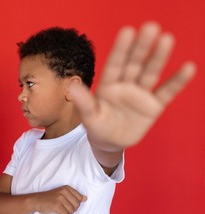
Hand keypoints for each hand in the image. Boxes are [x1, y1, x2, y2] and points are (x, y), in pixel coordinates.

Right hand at [34, 185, 86, 213]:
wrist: (36, 200)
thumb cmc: (50, 198)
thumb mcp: (62, 194)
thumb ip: (74, 196)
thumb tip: (85, 198)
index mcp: (67, 188)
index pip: (79, 198)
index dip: (75, 204)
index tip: (67, 205)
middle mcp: (64, 191)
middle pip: (77, 205)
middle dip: (71, 210)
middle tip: (64, 209)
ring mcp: (60, 198)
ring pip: (71, 211)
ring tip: (60, 212)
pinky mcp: (56, 205)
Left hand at [69, 21, 195, 149]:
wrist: (109, 142)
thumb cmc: (97, 126)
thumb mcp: (89, 117)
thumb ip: (84, 102)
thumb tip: (71, 85)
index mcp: (107, 85)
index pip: (114, 64)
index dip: (121, 49)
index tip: (127, 31)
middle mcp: (125, 85)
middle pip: (134, 64)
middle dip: (141, 47)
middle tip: (150, 27)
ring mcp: (140, 94)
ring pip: (150, 73)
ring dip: (158, 58)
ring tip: (167, 39)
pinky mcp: (154, 106)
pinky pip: (166, 92)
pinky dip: (176, 81)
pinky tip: (187, 68)